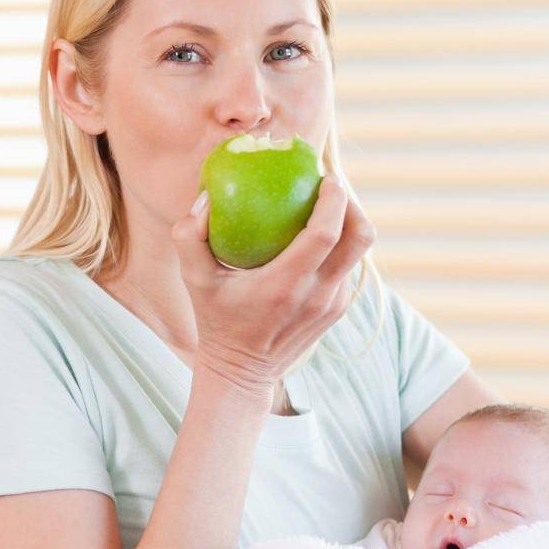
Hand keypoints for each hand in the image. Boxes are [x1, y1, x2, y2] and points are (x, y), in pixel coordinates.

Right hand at [170, 171, 376, 398]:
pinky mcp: (338, 309)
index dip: (334, 199)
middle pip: (360, 238)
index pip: (326, 234)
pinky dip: (340, 245)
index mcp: (286, 285)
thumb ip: (189, 237)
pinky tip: (318, 235)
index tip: (325, 177)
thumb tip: (206, 197)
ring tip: (326, 206)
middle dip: (352, 204)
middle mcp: (317, 295)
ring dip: (349, 223)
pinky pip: (348, 267)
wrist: (241, 372)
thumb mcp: (193, 280)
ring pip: (359, 252)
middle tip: (330, 187)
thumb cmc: (216, 320)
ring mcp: (332, 304)